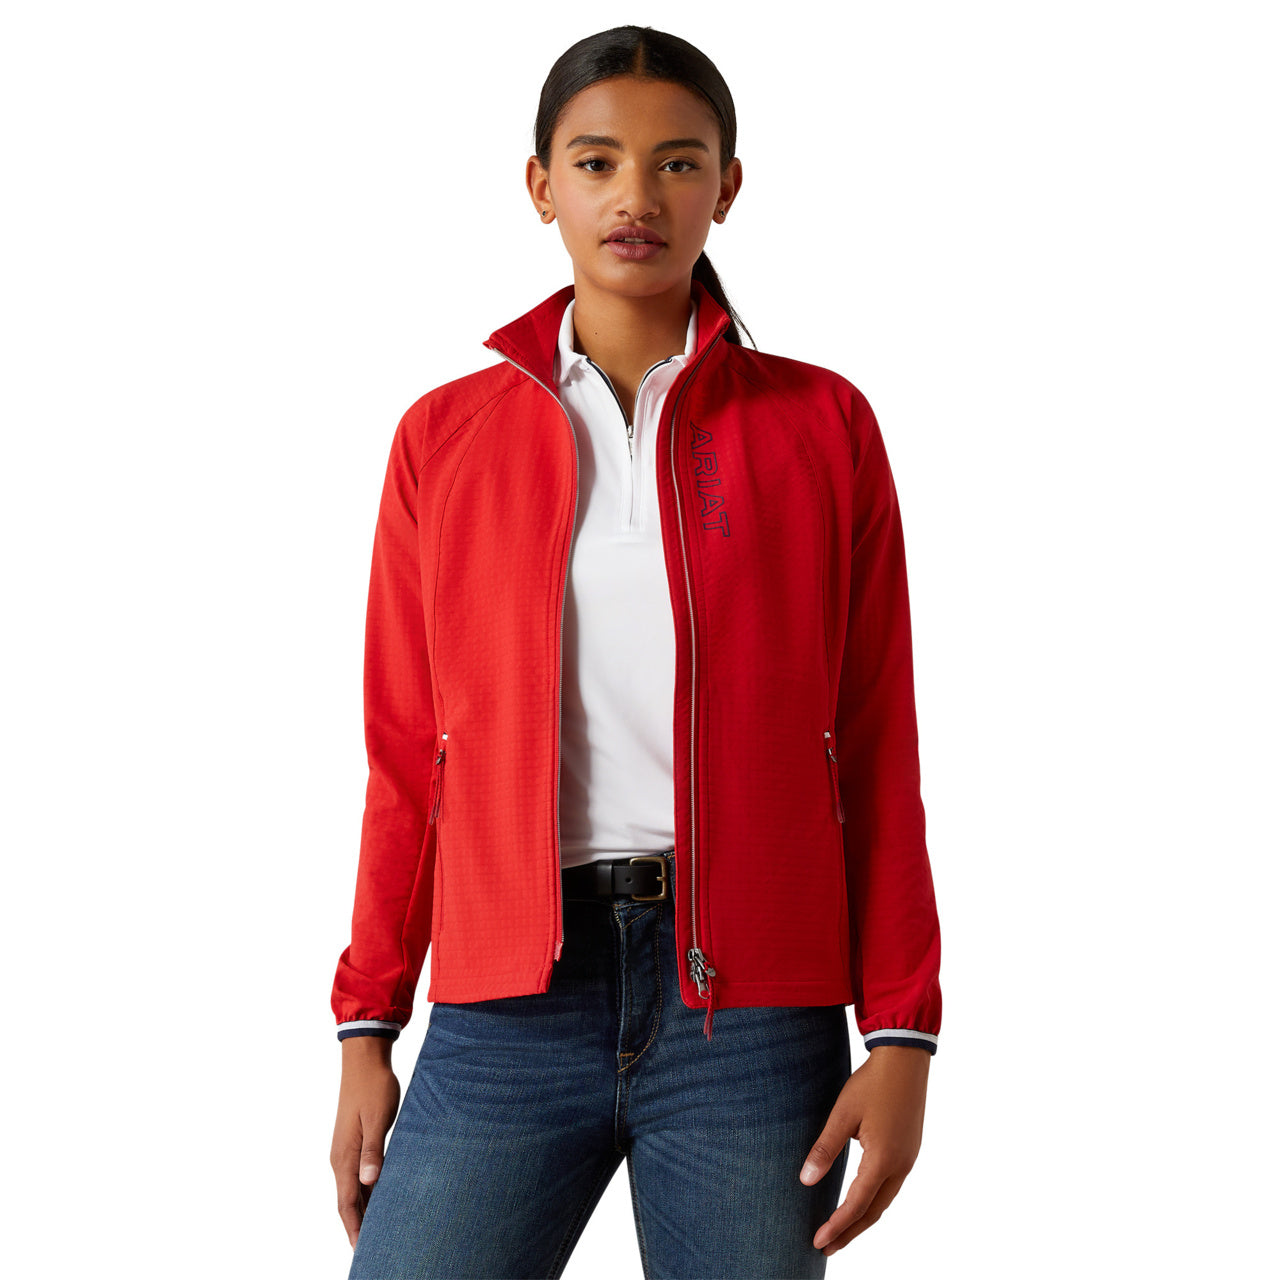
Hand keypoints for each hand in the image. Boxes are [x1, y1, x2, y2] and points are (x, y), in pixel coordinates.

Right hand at [331, 1037, 400, 1248]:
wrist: (364, 1060)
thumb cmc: (374, 1087)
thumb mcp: (377, 1118)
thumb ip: (373, 1150)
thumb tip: (368, 1181)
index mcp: (344, 1156)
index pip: (347, 1203)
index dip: (355, 1228)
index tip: (361, 1251)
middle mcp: (341, 1158)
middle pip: (347, 1202)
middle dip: (357, 1227)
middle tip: (371, 1250)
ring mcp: (346, 1151)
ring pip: (353, 1191)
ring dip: (363, 1212)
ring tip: (377, 1233)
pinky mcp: (354, 1143)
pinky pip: (358, 1177)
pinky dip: (367, 1194)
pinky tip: (379, 1200)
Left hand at [799, 1044, 929, 1255]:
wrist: (905, 1059)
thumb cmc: (872, 1084)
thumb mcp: (842, 1114)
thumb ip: (825, 1149)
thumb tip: (805, 1180)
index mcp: (883, 1160)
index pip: (856, 1205)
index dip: (836, 1226)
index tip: (818, 1242)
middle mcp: (900, 1166)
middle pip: (873, 1211)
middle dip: (850, 1232)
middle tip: (826, 1247)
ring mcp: (908, 1159)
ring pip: (884, 1200)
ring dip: (862, 1218)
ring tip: (840, 1231)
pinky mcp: (909, 1150)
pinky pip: (891, 1186)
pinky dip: (874, 1201)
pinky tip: (861, 1200)